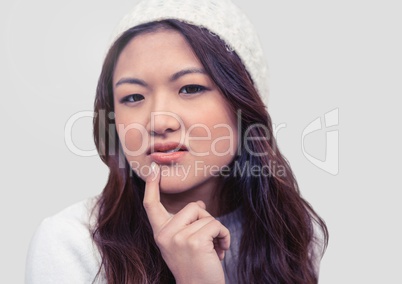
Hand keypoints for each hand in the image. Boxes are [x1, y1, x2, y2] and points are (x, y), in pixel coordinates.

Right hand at [143, 163, 229, 283]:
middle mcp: (164, 235)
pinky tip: (220, 252)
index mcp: (160, 234)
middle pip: (193, 207)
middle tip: (207, 242)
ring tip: (213, 249)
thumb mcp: (184, 243)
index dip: (151, 186)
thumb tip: (201, 204)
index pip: (151, 206)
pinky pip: (216, 225)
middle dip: (206, 221)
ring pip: (206, 216)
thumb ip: (187, 224)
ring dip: (216, 232)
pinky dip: (224, 237)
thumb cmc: (196, 267)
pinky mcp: (193, 241)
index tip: (152, 168)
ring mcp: (177, 238)